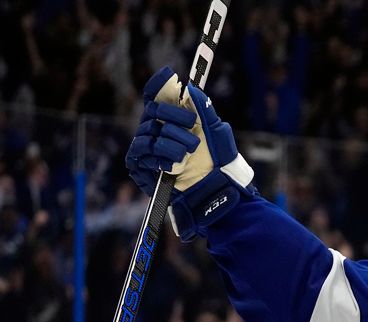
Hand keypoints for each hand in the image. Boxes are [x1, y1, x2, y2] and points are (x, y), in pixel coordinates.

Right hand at [124, 66, 255, 240]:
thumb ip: (206, 110)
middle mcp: (156, 129)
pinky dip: (161, 156)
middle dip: (174, 116)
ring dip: (173, 141)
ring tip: (189, 152)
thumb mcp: (218, 134)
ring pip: (150, 132)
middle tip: (192, 125)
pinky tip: (174, 164)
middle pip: (153, 110)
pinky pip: (143, 152)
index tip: (169, 75)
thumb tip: (192, 88)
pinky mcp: (139, 165)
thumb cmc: (217, 162)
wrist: (215, 190)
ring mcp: (147, 147)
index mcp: (172, 118)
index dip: (159, 84)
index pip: (157, 95)